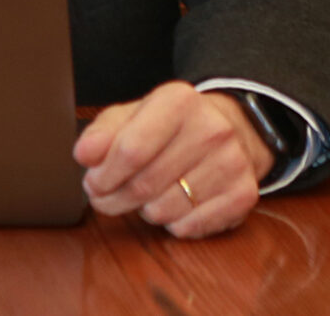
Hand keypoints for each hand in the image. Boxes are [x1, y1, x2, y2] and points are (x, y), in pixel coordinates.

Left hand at [73, 81, 274, 237]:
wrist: (230, 128)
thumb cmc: (170, 127)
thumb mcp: (133, 117)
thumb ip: (102, 133)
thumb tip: (85, 154)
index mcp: (180, 100)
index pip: (130, 151)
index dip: (103, 176)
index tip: (95, 181)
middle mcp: (212, 128)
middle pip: (143, 186)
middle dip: (116, 199)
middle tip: (111, 195)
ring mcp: (232, 161)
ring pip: (163, 211)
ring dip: (146, 210)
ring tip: (151, 193)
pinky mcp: (244, 194)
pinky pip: (188, 228)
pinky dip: (174, 224)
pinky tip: (178, 202)